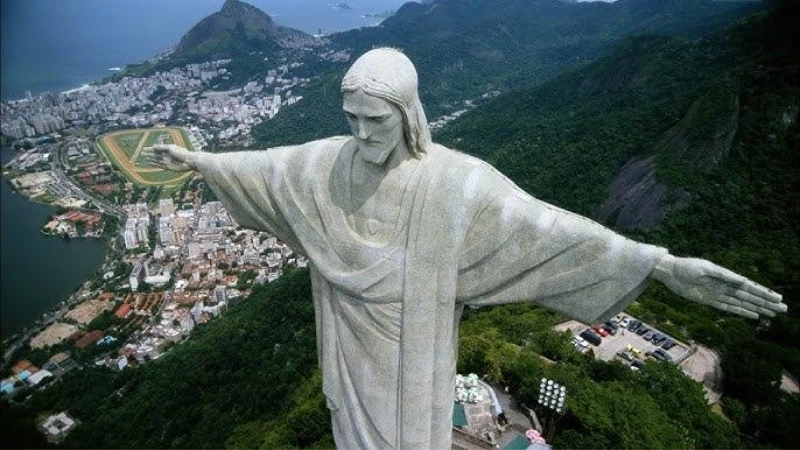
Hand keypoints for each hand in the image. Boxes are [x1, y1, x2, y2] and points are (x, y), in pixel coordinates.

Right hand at [142, 144, 195, 171]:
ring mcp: (167, 161)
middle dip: (149, 154)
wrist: (189, 161)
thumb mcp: (171, 148)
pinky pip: (159, 165)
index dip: (150, 149)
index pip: (157, 148)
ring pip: (157, 160)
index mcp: (168, 149)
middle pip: (156, 154)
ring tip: (144, 158)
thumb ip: (162, 147)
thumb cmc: (181, 153)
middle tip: (141, 153)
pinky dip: (154, 164)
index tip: (143, 148)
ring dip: (150, 159)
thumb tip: (153, 146)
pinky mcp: (169, 167)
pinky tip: (149, 163)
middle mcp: (167, 155)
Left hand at [652, 254, 785, 319]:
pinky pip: (728, 308)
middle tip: (783, 309)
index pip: (749, 286)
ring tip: (772, 314)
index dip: (763, 292)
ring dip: (757, 308)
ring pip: (742, 303)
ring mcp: (718, 294)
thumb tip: (742, 281)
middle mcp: (725, 286)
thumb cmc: (686, 266)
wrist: (670, 272)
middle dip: (766, 302)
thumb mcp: (705, 268)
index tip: (778, 298)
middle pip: (749, 296)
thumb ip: (723, 275)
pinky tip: (753, 315)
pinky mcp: (709, 301)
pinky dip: (741, 312)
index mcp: (726, 276)